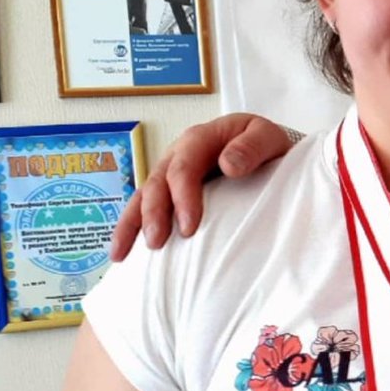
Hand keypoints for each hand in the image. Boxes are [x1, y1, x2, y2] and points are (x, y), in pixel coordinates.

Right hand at [108, 113, 294, 259]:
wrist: (265, 149)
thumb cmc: (265, 145)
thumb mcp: (268, 137)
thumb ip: (252, 147)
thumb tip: (228, 164)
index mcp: (201, 139)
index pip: (184, 168)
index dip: (183, 197)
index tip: (189, 227)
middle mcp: (179, 155)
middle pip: (158, 183)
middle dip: (154, 214)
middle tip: (157, 243)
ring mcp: (169, 172)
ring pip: (143, 196)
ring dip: (133, 224)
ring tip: (123, 253)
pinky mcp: (168, 191)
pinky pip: (143, 207)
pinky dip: (131, 228)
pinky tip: (122, 252)